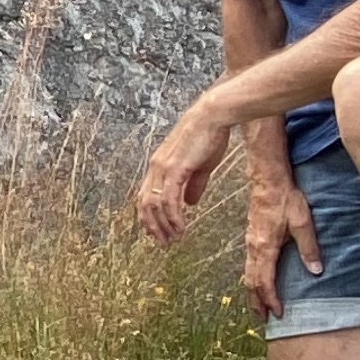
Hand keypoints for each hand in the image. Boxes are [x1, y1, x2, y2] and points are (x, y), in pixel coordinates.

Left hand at [134, 102, 235, 245]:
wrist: (213, 116)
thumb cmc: (209, 137)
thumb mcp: (201, 165)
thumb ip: (194, 185)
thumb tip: (190, 203)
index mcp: (160, 165)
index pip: (147, 195)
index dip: (149, 216)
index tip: (157, 231)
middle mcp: (156, 167)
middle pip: (145, 203)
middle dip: (152, 226)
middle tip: (162, 243)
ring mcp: (163, 168)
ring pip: (154, 205)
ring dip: (162, 225)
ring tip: (172, 239)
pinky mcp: (175, 169)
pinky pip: (169, 200)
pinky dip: (172, 217)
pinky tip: (180, 228)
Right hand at [242, 166, 325, 317]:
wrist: (267, 180)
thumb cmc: (285, 198)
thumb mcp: (303, 222)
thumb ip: (309, 248)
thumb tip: (315, 271)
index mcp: (265, 247)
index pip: (264, 281)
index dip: (270, 300)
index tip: (278, 313)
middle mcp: (253, 248)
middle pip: (250, 282)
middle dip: (256, 302)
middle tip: (263, 319)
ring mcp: (249, 243)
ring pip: (247, 275)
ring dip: (252, 293)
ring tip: (259, 305)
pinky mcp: (250, 237)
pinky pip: (248, 265)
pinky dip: (252, 279)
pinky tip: (258, 281)